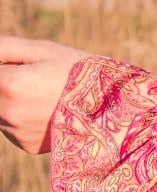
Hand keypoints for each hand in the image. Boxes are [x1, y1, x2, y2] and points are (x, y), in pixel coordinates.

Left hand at [0, 36, 93, 153]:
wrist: (111, 109)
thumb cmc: (78, 73)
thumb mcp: (43, 50)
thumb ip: (4, 47)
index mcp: (9, 85)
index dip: (5, 65)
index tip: (21, 65)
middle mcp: (8, 113)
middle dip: (6, 82)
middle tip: (35, 78)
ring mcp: (17, 133)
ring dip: (10, 100)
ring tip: (42, 94)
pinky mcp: (26, 145)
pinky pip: (12, 127)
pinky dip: (21, 116)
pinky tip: (45, 110)